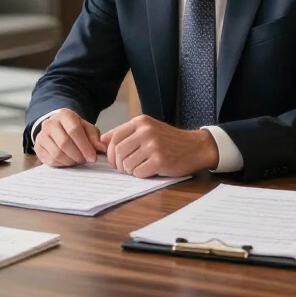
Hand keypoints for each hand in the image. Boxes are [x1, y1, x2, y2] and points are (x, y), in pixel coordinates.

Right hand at [33, 109, 102, 166]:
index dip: (85, 146)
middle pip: (64, 143)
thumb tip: (101, 148)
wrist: (57, 127)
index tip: (93, 157)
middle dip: (78, 155)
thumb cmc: (74, 128)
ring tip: (78, 160)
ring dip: (71, 161)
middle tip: (85, 160)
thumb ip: (94, 136)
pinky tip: (69, 161)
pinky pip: (51, 160)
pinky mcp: (38, 147)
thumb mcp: (86, 128)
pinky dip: (62, 164)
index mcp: (64, 115)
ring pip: (57, 154)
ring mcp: (41, 136)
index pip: (74, 131)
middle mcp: (50, 123)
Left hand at [101, 116, 219, 177]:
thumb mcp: (148, 128)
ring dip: (130, 170)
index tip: (113, 159)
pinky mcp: (159, 160)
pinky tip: (149, 170)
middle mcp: (146, 131)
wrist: (195, 147)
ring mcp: (153, 146)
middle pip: (117, 152)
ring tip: (139, 167)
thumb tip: (101, 142)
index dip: (109, 152)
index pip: (113, 137)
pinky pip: (138, 173)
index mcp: (141, 121)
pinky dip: (141, 174)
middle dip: (118, 164)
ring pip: (126, 164)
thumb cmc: (169, 140)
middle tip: (125, 167)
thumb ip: (126, 133)